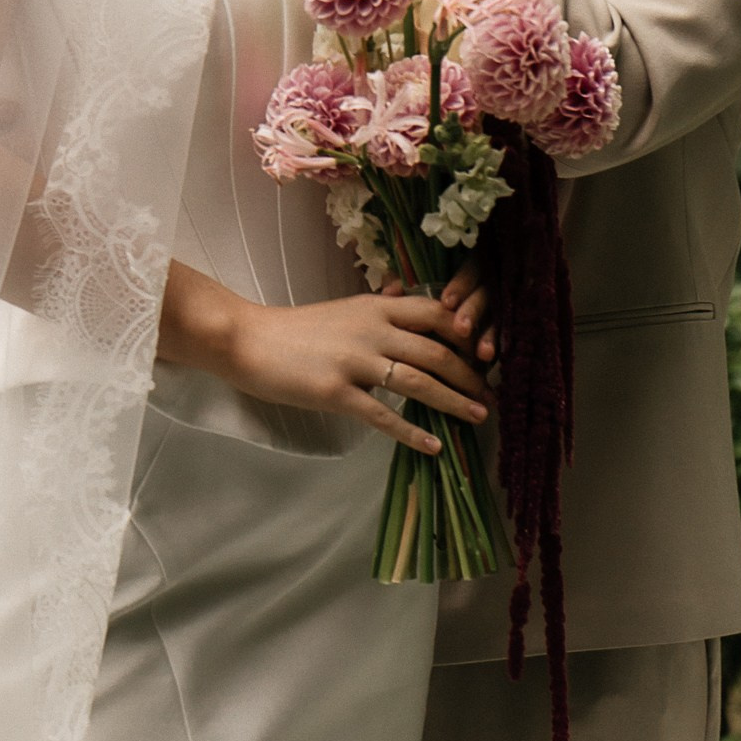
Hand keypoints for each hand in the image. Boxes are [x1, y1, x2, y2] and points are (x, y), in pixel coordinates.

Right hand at [226, 290, 490, 454]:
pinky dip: (413, 432)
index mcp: (376, 308)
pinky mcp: (336, 392)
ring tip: (478, 416)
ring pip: (418, 382)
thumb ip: (378, 306)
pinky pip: (384, 416)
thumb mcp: (344, 309)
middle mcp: (371, 330)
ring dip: (454, 401)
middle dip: (471, 374)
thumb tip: (406, 295)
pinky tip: (435, 445)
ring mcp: (354, 362)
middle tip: (492, 394)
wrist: (247, 340)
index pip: (435, 314)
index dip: (467, 333)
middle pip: (436, 351)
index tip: (486, 354)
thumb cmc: (296, 330)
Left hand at [384, 254, 495, 366]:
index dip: (461, 285)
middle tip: (462, 330)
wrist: (438, 334)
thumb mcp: (411, 299)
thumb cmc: (419, 310)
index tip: (447, 303)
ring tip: (483, 354)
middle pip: (485, 294)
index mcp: (466, 275)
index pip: (470, 270)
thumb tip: (389, 291)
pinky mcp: (501, 332)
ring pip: (496, 318)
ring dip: (489, 335)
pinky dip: (495, 349)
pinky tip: (489, 362)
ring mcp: (496, 311)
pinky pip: (503, 338)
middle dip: (473, 311)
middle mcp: (485, 289)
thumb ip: (403, 291)